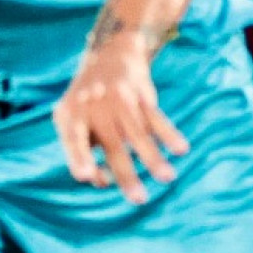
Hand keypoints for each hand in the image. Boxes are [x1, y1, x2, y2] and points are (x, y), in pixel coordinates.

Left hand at [52, 32, 189, 202]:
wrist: (108, 54)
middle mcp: (93, 106)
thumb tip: (99, 182)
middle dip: (126, 172)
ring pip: (138, 133)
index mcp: (71, 114)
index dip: (78, 157)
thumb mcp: (73, 118)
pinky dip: (168, 133)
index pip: (73, 139)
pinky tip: (181, 149)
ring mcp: (117, 99)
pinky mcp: (139, 93)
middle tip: (139, 199)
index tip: (86, 176)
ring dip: (153, 157)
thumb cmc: (86, 100)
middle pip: (112, 144)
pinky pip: (155, 117)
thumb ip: (80, 149)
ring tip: (167, 178)